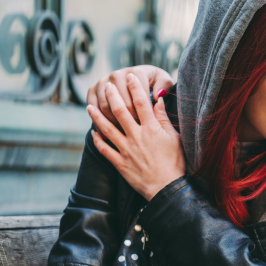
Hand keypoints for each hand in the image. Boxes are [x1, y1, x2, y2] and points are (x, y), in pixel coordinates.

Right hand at [87, 65, 173, 129]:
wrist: (133, 81)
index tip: (148, 124)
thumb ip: (164, 85)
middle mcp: (117, 75)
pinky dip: (99, 122)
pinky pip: (93, 108)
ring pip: (106, 108)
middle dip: (129, 120)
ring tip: (124, 133)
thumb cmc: (152, 83)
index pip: (138, 98)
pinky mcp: (92, 90)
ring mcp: (102, 82)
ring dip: (115, 123)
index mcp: (135, 73)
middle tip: (136, 132)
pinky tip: (107, 134)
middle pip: (122, 104)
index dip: (143, 114)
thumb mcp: (162, 81)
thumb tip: (158, 94)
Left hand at [87, 73, 184, 200]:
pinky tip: (93, 132)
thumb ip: (164, 119)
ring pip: (107, 128)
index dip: (135, 87)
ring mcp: (126, 149)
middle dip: (112, 95)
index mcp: (152, 129)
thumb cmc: (175, 163)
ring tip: (89, 106)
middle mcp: (136, 136)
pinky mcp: (120, 163)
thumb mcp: (175, 138)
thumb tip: (158, 102)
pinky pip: (104, 149)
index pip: (141, 102)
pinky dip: (97, 140)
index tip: (130, 76)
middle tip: (106, 85)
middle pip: (121, 110)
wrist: (167, 188)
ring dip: (97, 116)